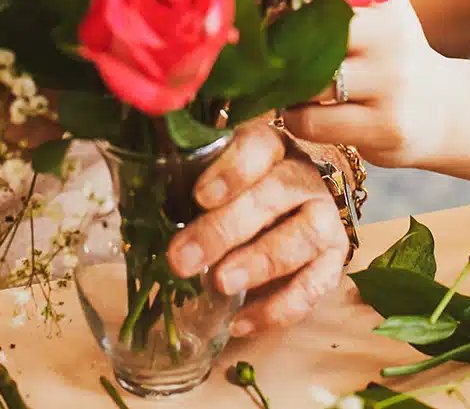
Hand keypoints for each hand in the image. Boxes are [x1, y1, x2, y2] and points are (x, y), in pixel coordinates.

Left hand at [165, 119, 350, 336]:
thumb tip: (136, 198)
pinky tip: (241, 322)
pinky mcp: (334, 260)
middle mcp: (303, 177)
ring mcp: (325, 218)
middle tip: (184, 259)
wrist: (287, 219)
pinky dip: (278, 308)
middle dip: (226, 228)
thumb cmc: (235, 198)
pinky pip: (315, 286)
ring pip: (305, 236)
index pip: (258, 146)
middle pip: (275, 194)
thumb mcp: (209, 180)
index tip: (199, 197)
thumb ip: (181, 184)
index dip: (232, 170)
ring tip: (222, 284)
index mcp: (270, 147)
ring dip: (261, 261)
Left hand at [282, 0, 464, 167]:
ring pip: (309, 85)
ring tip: (283, 88)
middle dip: (280, 53)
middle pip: (311, 42)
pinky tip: (300, 114)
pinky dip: (296, 118)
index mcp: (386, 9)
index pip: (319, 4)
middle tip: (267, 60)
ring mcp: (392, 86)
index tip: (268, 27)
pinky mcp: (386, 128)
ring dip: (284, 89)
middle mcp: (393, 43)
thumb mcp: (381, 18)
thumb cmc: (394, 59)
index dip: (285, 16)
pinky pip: (315, 122)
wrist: (444, 110)